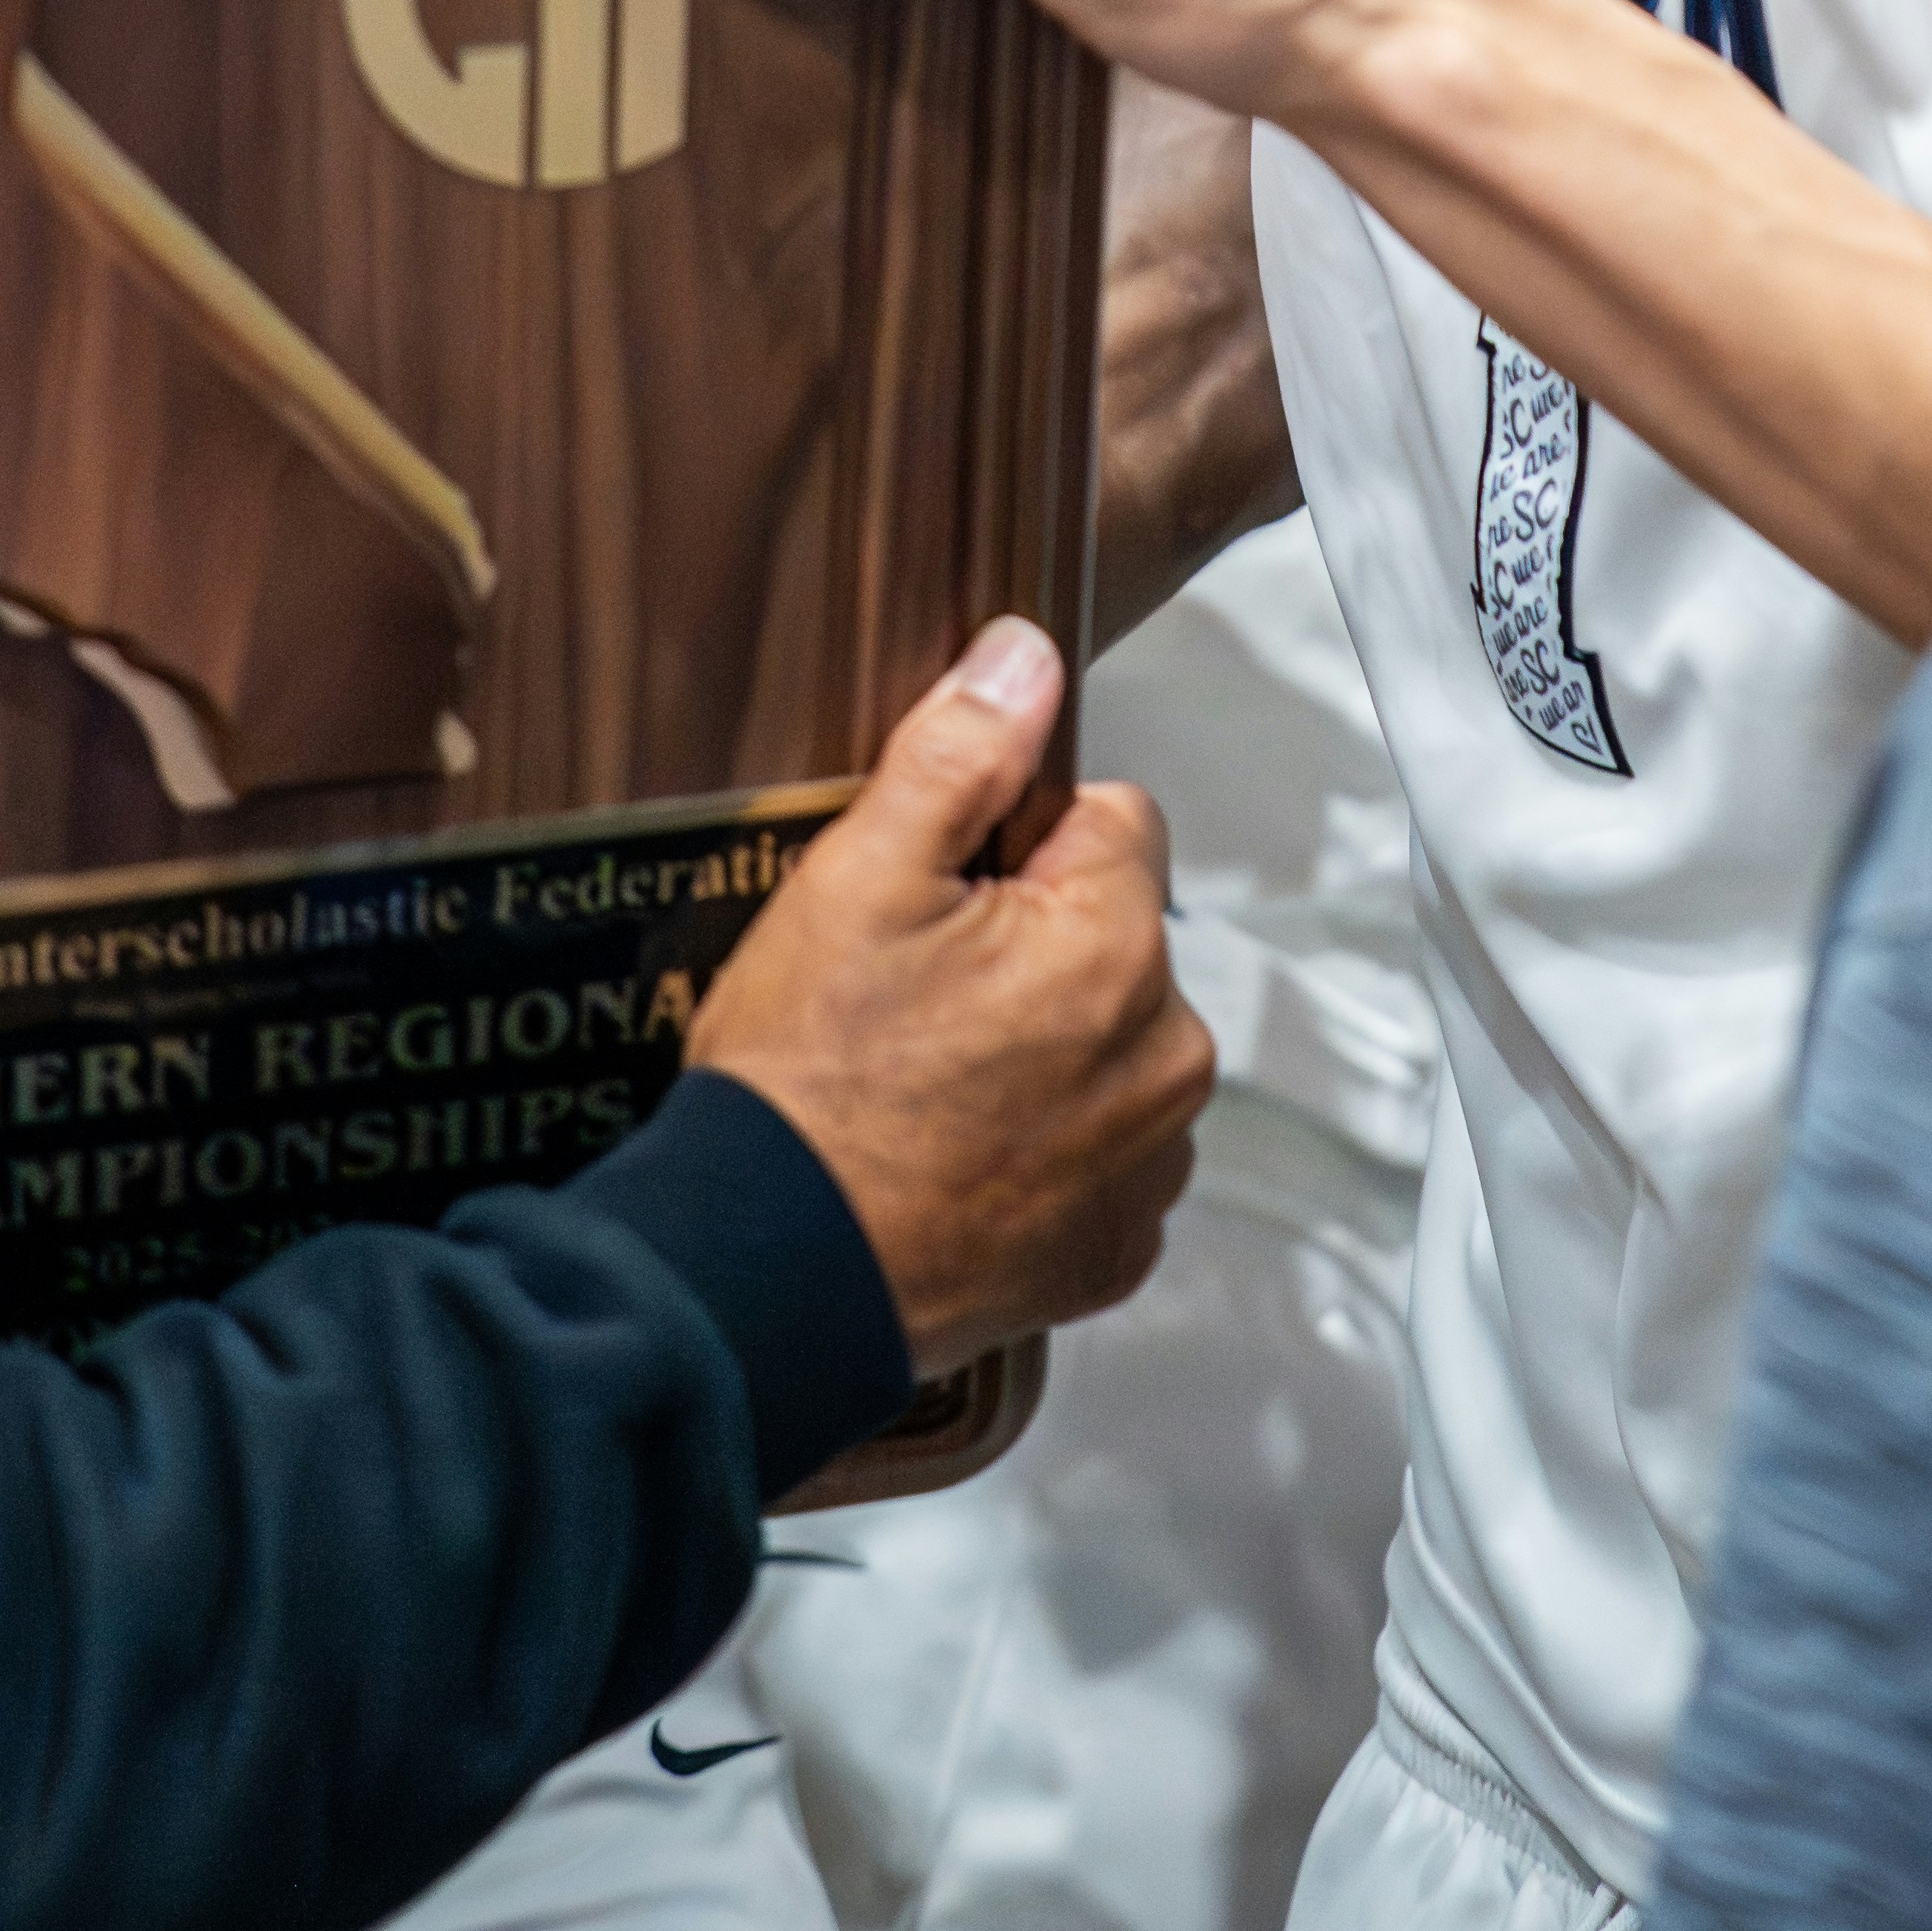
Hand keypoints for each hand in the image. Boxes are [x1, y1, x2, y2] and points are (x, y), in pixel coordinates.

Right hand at [686, 616, 1210, 1372]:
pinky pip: (1102, 1158)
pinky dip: (1045, 1151)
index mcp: (1113, 943)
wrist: (767, 1273)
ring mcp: (1146, 1165)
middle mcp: (1164, 1055)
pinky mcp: (1114, 1252)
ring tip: (926, 1086)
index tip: (941, 899)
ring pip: (1113, 1048)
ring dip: (1047, 1052)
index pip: (1110, 823)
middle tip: (915, 999)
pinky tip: (954, 1157)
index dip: (1015, 845)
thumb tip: (1024, 657)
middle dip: (1035, 949)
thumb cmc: (804, 1081)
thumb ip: (959, 753)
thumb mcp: (857, 877)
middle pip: (1116, 941)